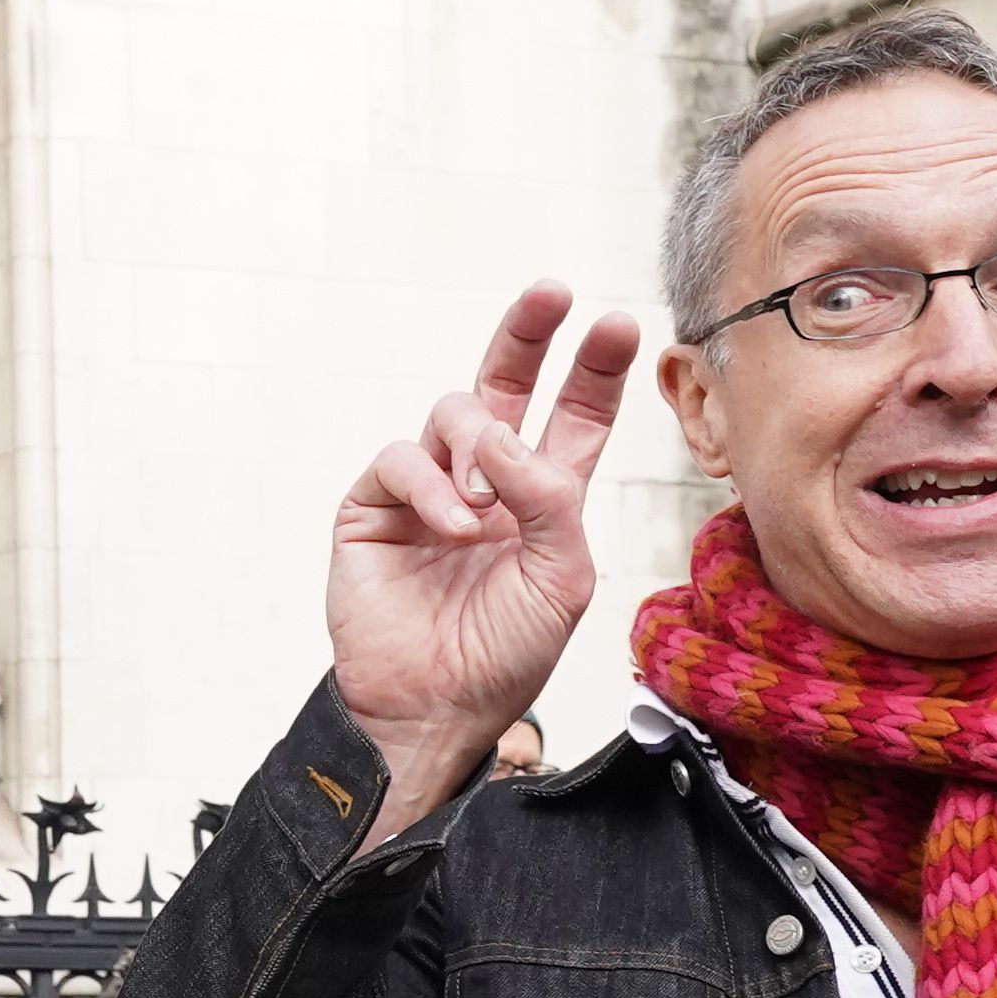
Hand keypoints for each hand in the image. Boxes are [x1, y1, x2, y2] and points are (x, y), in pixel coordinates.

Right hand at [334, 284, 642, 830]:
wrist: (434, 705)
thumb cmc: (506, 653)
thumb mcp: (561, 576)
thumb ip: (549, 498)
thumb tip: (503, 437)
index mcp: (544, 498)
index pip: (576, 417)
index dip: (596, 371)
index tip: (621, 325)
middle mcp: (487, 481)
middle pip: (508, 384)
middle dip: (529, 334)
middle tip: (551, 291)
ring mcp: (429, 488)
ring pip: (454, 413)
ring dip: (478, 451)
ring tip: (484, 513)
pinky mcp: (376, 504)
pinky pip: (403, 456)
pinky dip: (433, 484)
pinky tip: (453, 526)